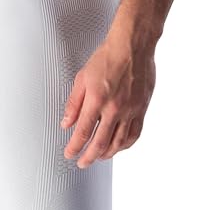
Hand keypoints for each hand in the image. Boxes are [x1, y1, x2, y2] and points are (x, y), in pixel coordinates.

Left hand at [61, 33, 155, 167]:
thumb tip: (67, 123)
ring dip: (107, 154)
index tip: (69, 154)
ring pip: (119, 143)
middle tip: (82, 163)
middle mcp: (115, 108)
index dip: (75, 147)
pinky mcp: (142, 109)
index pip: (83, 132)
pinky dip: (126, 145)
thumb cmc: (108, 57)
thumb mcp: (82, 78)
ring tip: (99, 157)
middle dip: (89, 157)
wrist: (133, 46)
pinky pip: (135, 134)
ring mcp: (130, 110)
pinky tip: (119, 147)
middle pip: (100, 143)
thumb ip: (73, 104)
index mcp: (97, 100)